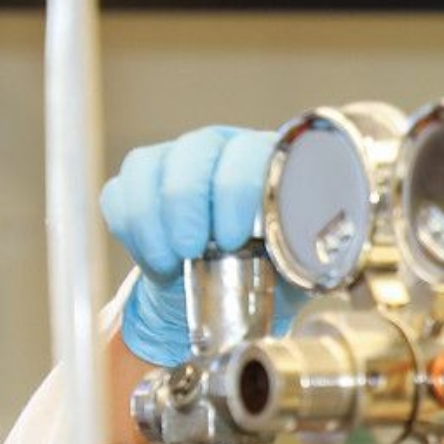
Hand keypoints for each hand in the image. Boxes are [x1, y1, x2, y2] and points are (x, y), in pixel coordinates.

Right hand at [100, 126, 306, 366]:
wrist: (229, 295)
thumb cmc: (276, 274)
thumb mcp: (302, 267)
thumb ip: (310, 254)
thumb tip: (323, 255)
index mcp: (272, 161)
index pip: (251, 152)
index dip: (236, 191)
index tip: (234, 239)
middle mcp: (225, 148)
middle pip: (195, 150)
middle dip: (188, 203)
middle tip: (192, 250)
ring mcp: (178, 159)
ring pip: (150, 164)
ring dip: (154, 219)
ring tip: (172, 261)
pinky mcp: (141, 182)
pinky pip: (120, 191)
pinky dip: (132, 230)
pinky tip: (157, 261)